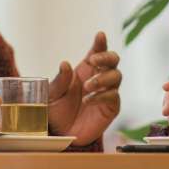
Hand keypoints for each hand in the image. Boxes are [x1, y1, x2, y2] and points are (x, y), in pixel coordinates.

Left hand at [48, 31, 121, 145]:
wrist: (62, 133)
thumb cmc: (57, 109)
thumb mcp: (52, 94)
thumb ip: (59, 81)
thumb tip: (65, 64)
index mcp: (86, 69)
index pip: (97, 51)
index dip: (100, 43)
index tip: (100, 35)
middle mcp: (99, 77)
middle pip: (114, 59)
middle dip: (107, 56)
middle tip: (94, 60)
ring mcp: (107, 91)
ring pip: (117, 76)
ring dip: (102, 78)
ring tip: (87, 87)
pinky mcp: (111, 107)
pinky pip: (113, 96)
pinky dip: (102, 96)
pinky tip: (88, 100)